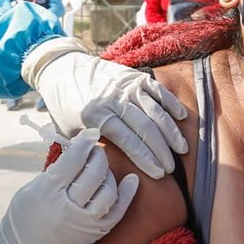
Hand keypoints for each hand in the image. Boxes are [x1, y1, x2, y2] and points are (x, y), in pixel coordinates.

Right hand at [0, 130, 138, 243]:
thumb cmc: (21, 221)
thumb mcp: (30, 190)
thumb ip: (53, 172)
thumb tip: (75, 151)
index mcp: (47, 191)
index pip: (73, 159)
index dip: (84, 142)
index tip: (90, 133)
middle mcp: (67, 207)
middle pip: (93, 172)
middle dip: (98, 156)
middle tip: (95, 150)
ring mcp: (83, 223)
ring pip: (108, 190)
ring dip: (109, 173)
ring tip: (102, 167)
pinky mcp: (93, 235)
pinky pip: (117, 212)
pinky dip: (127, 194)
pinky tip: (131, 180)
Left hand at [23, 38, 189, 178]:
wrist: (62, 69)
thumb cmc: (65, 106)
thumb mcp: (68, 131)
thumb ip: (86, 149)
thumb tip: (103, 169)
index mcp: (96, 115)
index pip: (127, 140)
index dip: (145, 158)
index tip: (158, 174)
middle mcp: (113, 99)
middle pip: (145, 128)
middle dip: (161, 150)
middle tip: (171, 167)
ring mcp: (125, 86)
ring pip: (155, 110)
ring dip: (171, 131)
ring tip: (181, 149)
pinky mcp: (133, 76)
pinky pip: (157, 90)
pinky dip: (171, 103)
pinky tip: (181, 118)